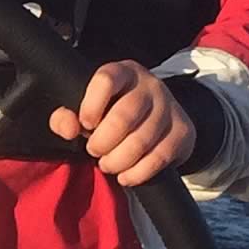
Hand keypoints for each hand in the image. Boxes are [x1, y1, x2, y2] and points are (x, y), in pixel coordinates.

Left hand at [50, 59, 195, 185]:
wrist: (160, 122)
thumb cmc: (113, 114)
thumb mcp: (88, 110)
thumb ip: (66, 117)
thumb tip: (68, 128)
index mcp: (122, 72)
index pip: (106, 80)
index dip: (91, 105)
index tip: (85, 124)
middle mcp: (149, 85)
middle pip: (124, 115)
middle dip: (103, 141)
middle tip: (94, 151)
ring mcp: (169, 107)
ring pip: (141, 140)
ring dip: (118, 160)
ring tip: (107, 165)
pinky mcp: (182, 131)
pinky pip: (159, 157)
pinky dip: (137, 173)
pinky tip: (125, 176)